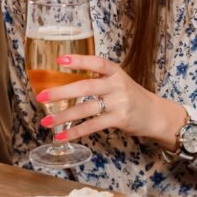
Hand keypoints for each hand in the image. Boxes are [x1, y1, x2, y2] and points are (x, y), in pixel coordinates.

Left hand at [36, 54, 186, 147]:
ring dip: (63, 116)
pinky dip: (75, 132)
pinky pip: (93, 125)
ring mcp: (119, 103)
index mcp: (115, 72)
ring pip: (86, 109)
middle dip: (61, 92)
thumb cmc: (131, 96)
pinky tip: (62, 136)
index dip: (79, 60)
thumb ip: (98, 79)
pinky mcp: (119, 119)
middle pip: (85, 87)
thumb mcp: (118, 81)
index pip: (96, 62)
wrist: (155, 113)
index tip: (60, 60)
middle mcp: (117, 85)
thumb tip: (65, 84)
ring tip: (46, 122)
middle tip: (41, 97)